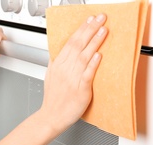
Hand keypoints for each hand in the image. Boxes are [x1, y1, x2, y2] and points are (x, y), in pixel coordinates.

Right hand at [41, 14, 107, 132]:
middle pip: (77, 45)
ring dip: (94, 42)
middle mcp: (64, 70)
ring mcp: (72, 79)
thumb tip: (58, 52)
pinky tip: (98, 56)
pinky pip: (87, 75)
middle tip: (100, 18)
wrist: (51, 117)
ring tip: (103, 31)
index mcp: (57, 66)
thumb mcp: (50, 77)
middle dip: (90, 29)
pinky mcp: (80, 90)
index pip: (69, 42)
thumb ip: (55, 63)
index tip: (89, 20)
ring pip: (83, 56)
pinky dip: (93, 64)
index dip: (80, 29)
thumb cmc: (53, 100)